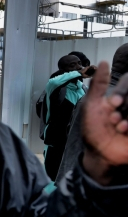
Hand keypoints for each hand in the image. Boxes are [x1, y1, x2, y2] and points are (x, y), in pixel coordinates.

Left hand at [82, 61, 127, 184]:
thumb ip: (97, 85)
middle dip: (125, 107)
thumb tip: (103, 62)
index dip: (122, 91)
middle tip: (114, 120)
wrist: (100, 154)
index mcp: (119, 96)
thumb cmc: (93, 130)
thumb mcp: (91, 106)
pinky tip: (125, 132)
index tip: (113, 103)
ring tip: (119, 128)